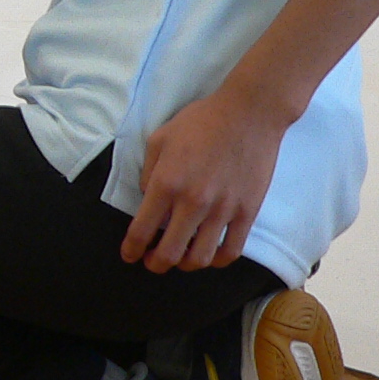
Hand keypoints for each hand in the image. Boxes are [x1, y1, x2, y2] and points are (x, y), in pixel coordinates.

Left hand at [121, 87, 288, 271]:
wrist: (248, 114)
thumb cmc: (201, 121)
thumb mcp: (160, 138)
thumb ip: (148, 171)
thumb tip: (146, 199)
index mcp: (166, 183)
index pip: (142, 230)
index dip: (132, 249)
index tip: (130, 255)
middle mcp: (192, 202)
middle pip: (170, 253)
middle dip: (155, 264)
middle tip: (152, 262)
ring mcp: (222, 210)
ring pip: (200, 258)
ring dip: (185, 265)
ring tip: (181, 258)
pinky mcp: (246, 213)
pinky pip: (231, 251)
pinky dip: (217, 260)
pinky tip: (210, 254)